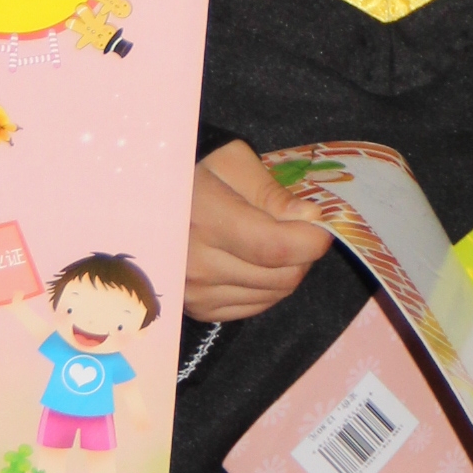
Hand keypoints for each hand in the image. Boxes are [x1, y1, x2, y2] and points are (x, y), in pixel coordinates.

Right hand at [184, 141, 334, 321]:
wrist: (151, 198)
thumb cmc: (199, 171)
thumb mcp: (235, 163)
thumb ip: (273, 193)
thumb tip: (310, 219)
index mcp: (207, 220)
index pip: (275, 247)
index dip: (310, 240)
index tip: (321, 224)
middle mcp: (198, 265)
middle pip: (281, 276)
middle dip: (304, 253)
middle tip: (299, 230)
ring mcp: (196, 292)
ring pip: (273, 294)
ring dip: (287, 270)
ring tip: (276, 243)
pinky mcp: (199, 309)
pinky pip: (255, 306)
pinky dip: (267, 287)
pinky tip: (256, 262)